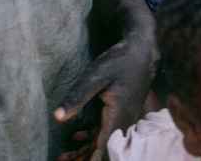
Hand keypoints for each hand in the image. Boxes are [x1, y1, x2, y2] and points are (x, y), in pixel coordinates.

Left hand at [55, 34, 157, 160]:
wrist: (142, 50)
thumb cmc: (120, 61)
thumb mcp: (95, 76)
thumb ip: (77, 97)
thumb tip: (58, 117)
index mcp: (118, 117)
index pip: (103, 149)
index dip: (88, 159)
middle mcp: (124, 122)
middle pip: (103, 150)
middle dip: (83, 158)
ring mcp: (124, 118)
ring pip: (104, 142)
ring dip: (84, 150)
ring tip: (63, 156)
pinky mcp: (121, 112)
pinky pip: (106, 132)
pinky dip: (91, 138)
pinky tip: (76, 138)